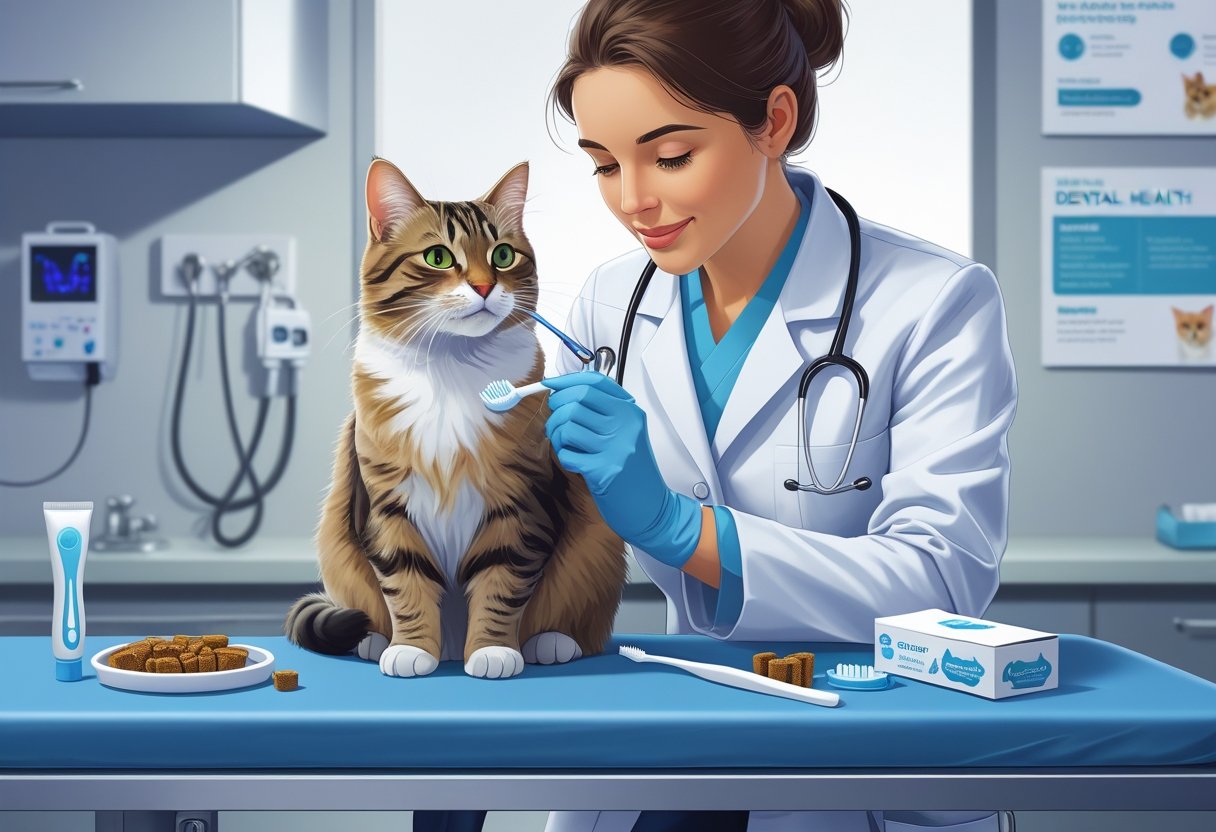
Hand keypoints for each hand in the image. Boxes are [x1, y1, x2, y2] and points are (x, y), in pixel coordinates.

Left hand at [543, 371, 701, 567]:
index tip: (550, 384)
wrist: (652, 508)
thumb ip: (603, 413)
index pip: (594, 382)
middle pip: (576, 400)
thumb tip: (564, 394)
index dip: (567, 380)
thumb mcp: (627, 434)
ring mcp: (615, 447)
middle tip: (557, 422)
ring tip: (567, 446)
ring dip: (558, 435)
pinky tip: (576, 463)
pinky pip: (566, 453)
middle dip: (556, 409)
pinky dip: (564, 457)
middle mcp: (625, 426)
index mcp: (631, 412)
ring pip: (567, 425)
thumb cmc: (635, 472)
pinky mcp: (603, 470)